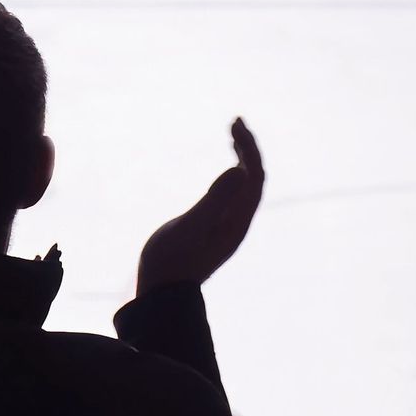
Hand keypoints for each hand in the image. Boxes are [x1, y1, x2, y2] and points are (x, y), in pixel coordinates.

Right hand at [136, 118, 265, 295]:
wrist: (161, 294)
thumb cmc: (171, 260)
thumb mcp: (191, 226)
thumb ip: (215, 200)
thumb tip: (241, 169)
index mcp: (237, 220)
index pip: (254, 176)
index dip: (249, 148)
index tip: (235, 124)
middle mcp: (238, 223)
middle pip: (254, 179)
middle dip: (248, 148)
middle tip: (235, 121)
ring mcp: (227, 227)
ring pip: (246, 188)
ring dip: (243, 160)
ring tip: (233, 136)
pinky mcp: (215, 230)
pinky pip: (234, 197)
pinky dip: (233, 175)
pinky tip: (224, 171)